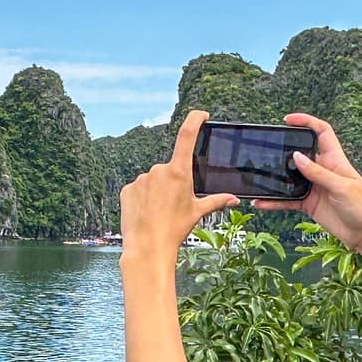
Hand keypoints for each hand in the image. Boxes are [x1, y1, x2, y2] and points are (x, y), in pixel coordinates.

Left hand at [120, 110, 240, 266]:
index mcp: (178, 172)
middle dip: (174, 182)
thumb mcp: (197, 213)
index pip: (187, 136)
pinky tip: (146, 213)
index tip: (201, 114)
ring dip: (158, 191)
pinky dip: (144, 198)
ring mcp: (141, 179)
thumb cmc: (175, 229)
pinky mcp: (128, 189)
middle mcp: (158, 170)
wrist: (148, 247)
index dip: (195, 120)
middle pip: (170, 169)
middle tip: (174, 204)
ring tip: (160, 213)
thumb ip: (216, 201)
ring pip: (154, 180)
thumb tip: (234, 199)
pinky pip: (139, 189)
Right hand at [248, 113, 361, 256]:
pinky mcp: (308, 204)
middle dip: (284, 148)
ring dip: (276, 178)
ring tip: (259, 176)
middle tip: (267, 148)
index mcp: (335, 160)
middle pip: (301, 153)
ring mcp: (314, 187)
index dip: (307, 122)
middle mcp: (323, 171)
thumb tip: (296, 157)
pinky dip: (275, 201)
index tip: (288, 120)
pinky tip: (262, 202)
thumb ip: (318, 172)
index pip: (322, 132)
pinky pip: (288, 200)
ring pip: (290, 177)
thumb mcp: (341, 187)